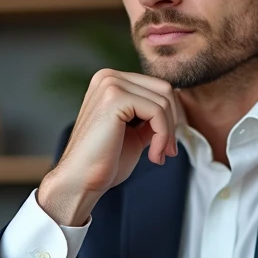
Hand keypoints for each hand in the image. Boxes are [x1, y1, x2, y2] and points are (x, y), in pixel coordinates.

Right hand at [38, 69, 179, 225]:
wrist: (80, 181)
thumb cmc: (104, 162)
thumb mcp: (135, 133)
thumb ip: (151, 117)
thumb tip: (176, 108)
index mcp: (111, 82)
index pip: (157, 88)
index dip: (170, 117)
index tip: (167, 145)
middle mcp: (109, 77)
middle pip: (164, 90)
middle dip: (173, 123)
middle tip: (168, 151)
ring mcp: (110, 84)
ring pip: (163, 101)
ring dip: (168, 133)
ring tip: (159, 156)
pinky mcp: (114, 97)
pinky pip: (157, 111)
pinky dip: (162, 136)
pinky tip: (153, 156)